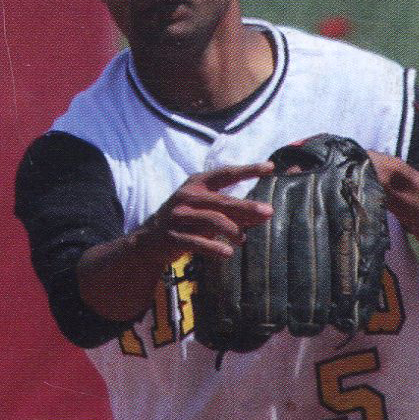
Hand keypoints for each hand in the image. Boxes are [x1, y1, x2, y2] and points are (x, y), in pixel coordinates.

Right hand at [145, 165, 274, 263]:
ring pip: (212, 220)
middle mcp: (187, 196)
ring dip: (232, 231)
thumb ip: (233, 211)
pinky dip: (215, 248)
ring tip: (243, 240)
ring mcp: (178, 215)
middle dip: (247, 207)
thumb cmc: (186, 221)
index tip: (270, 167)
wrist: (148, 240)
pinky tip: (228, 253)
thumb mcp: (207, 210)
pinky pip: (197, 241)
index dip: (248, 170)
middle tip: (269, 212)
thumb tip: (264, 215)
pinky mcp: (172, 236)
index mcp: (197, 184)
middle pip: (223, 201)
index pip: (226, 174)